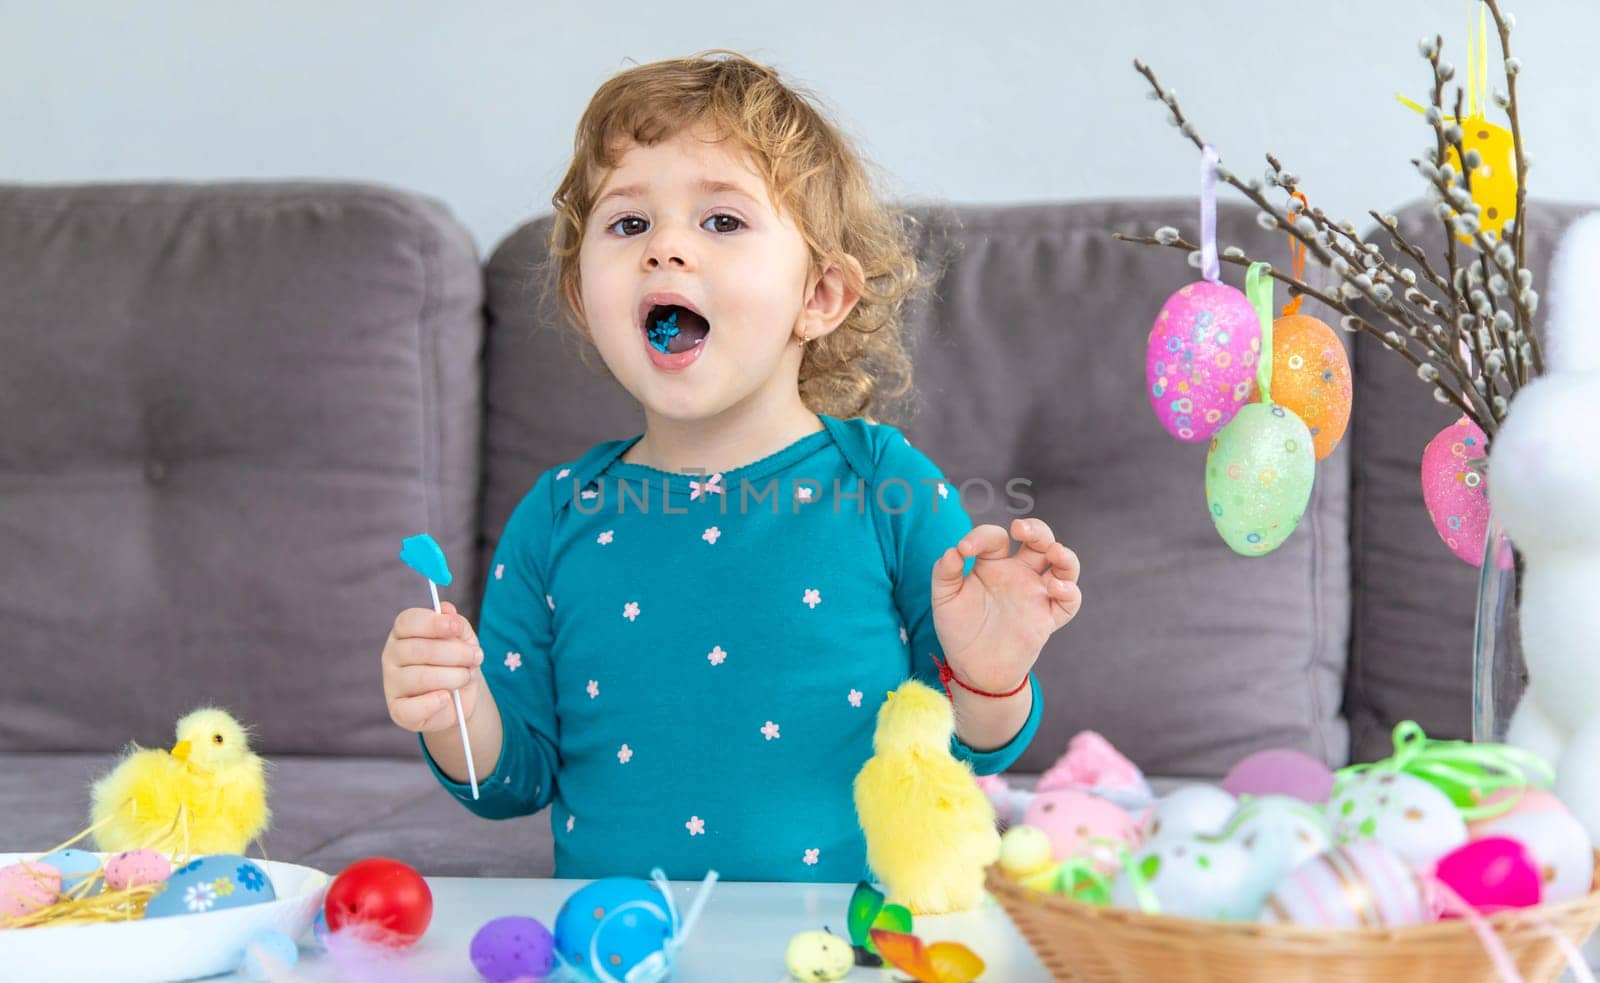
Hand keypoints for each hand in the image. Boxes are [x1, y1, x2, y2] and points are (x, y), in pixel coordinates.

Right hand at [382, 601, 485, 733]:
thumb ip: (456, 625)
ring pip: (420, 677)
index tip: (456, 627)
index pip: (407, 621)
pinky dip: (434, 703)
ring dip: (452, 677)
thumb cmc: (457, 662)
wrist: (460, 697)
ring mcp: (392, 683)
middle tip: (476, 657)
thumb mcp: (463, 640)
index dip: (432, 623)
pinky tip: (447, 698)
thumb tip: (447, 609)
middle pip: (416, 649)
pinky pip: (412, 708)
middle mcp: (392, 655)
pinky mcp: (398, 710)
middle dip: (454, 653)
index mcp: (404, 632)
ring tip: (466, 677)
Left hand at [931, 517, 1081, 692]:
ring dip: (1064, 554)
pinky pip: (1069, 602)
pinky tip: (1056, 588)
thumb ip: (944, 573)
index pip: (996, 538)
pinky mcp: (1047, 618)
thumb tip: (953, 551)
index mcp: (993, 564)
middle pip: (1039, 540)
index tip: (965, 550)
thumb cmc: (958, 629)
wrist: (972, 669)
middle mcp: (1019, 574)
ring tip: (1053, 551)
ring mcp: (1036, 595)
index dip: (981, 537)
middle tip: (1019, 529)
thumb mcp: (944, 600)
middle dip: (1036, 528)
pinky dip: (1070, 592)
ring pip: (1064, 566)